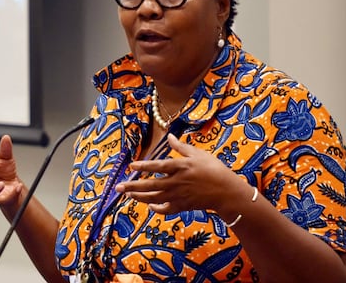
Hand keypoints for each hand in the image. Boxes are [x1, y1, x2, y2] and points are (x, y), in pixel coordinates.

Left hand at [115, 134, 250, 217]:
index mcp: (180, 167)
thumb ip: (181, 146)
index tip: (131, 166)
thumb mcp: (198, 154)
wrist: (227, 191)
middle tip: (119, 187)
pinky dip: (157, 208)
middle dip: (133, 186)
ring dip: (140, 197)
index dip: (143, 166)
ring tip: (128, 194)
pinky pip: (166, 209)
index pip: (157, 166)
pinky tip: (150, 205)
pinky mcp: (183, 206)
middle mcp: (176, 182)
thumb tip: (169, 136)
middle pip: (150, 185)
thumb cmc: (214, 169)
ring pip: (154, 198)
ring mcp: (178, 196)